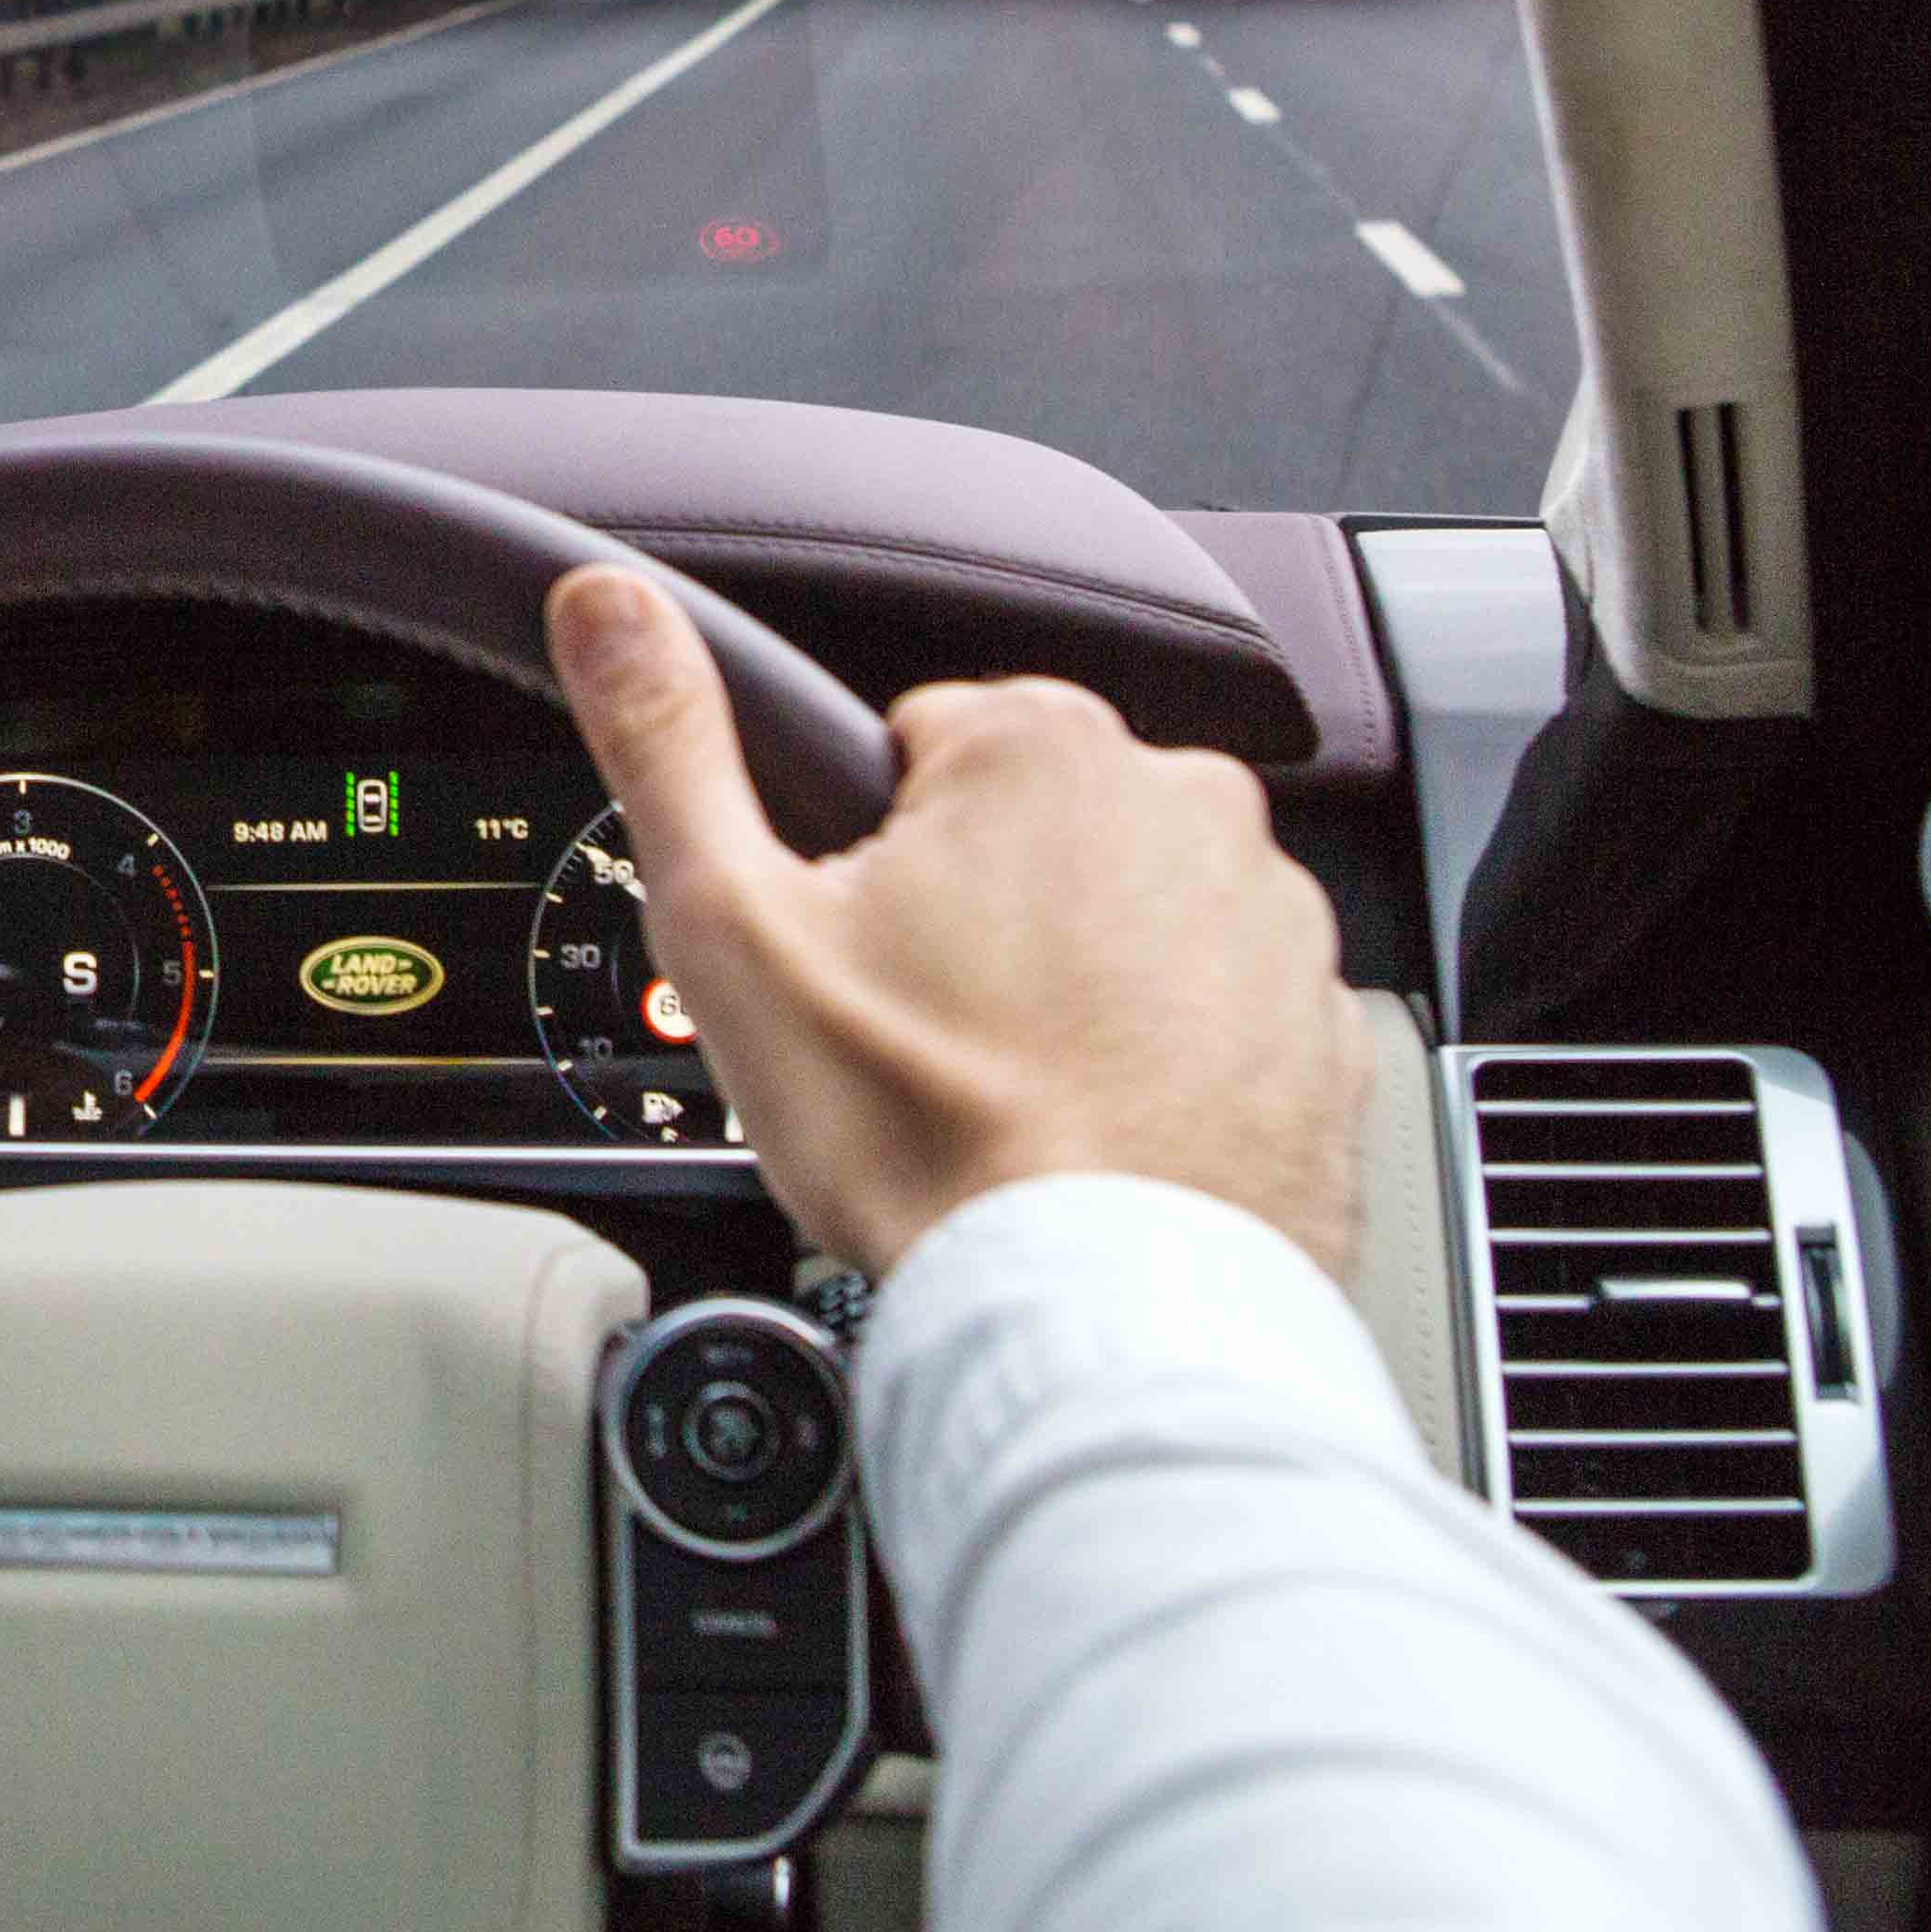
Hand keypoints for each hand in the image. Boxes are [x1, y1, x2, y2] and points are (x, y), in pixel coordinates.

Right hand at [544, 566, 1370, 1279]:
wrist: (1101, 1324)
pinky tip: (1103, 1132)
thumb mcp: (735, 929)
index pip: (918, 748)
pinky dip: (1166, 1058)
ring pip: (1129, 916)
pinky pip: (1219, 1010)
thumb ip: (668, 744)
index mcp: (1038, 747)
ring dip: (1077, 982)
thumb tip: (605, 608)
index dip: (863, 859)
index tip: (862, 956)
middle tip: (925, 1038)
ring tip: (1016, 1097)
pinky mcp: (1325, 1026)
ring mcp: (1274, 917)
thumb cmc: (933, 1140)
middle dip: (975, 914)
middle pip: (1030, 829)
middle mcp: (1184, 803)